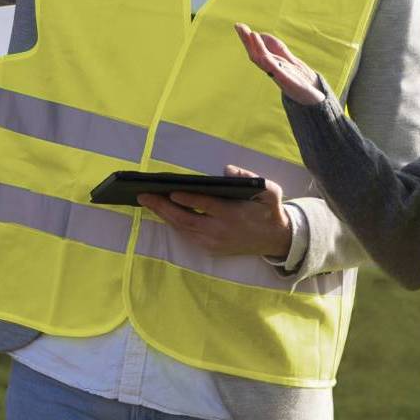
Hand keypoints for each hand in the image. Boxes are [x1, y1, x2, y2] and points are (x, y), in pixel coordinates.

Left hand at [137, 165, 292, 259]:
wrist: (275, 240)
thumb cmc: (269, 210)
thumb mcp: (269, 190)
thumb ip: (249, 178)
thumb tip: (227, 170)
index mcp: (233, 214)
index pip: (206, 205)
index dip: (188, 199)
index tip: (171, 192)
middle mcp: (220, 231)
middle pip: (186, 220)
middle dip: (162, 207)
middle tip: (144, 195)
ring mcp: (214, 243)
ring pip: (182, 229)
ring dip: (163, 216)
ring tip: (147, 202)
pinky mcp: (211, 249)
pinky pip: (187, 236)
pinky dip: (173, 224)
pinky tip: (163, 213)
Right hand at [235, 22, 325, 106]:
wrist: (311, 96)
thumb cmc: (296, 78)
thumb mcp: (286, 58)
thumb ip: (274, 46)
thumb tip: (259, 34)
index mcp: (271, 64)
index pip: (256, 50)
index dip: (247, 39)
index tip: (238, 25)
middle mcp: (272, 70)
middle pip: (257, 55)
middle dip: (248, 41)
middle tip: (239, 27)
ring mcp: (281, 77)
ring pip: (266, 63)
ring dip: (258, 49)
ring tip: (252, 34)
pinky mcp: (291, 84)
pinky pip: (280, 74)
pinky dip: (272, 65)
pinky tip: (266, 57)